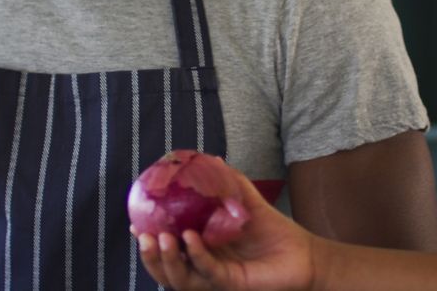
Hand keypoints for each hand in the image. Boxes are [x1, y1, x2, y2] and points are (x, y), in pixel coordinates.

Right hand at [135, 169, 317, 290]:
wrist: (302, 252)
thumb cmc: (272, 231)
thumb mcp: (245, 201)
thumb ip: (228, 183)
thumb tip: (211, 158)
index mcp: (201, 252)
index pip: (167, 252)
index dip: (147, 242)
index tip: (134, 223)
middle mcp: (204, 268)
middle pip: (166, 270)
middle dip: (149, 256)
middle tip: (142, 234)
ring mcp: (216, 279)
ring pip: (180, 279)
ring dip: (166, 260)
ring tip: (160, 238)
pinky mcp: (232, 284)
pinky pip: (207, 272)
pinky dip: (196, 256)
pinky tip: (190, 239)